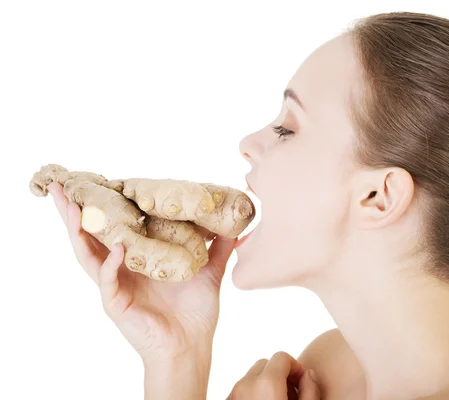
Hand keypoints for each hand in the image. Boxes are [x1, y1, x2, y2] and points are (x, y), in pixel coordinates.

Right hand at [47, 182, 235, 361]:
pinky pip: (107, 281)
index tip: (96, 180)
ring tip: (69, 204)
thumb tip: (234, 225)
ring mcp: (115, 286)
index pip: (114, 227)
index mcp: (137, 258)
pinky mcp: (116, 304)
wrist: (192, 346)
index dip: (103, 205)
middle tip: (59, 185)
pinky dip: (109, 264)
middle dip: (73, 211)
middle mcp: (120, 268)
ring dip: (76, 229)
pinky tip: (116, 248)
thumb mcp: (209, 272)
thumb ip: (219, 248)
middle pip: (90, 235)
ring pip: (86, 254)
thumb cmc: (195, 311)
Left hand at [228, 352, 320, 399]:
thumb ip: (310, 392)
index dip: (296, 368)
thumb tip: (309, 376)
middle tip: (290, 397)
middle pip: (265, 364)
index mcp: (266, 384)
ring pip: (251, 378)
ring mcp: (231, 395)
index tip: (301, 384)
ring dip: (265, 386)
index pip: (282, 356)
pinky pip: (240, 391)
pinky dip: (252, 394)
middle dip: (279, 375)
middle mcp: (245, 385)